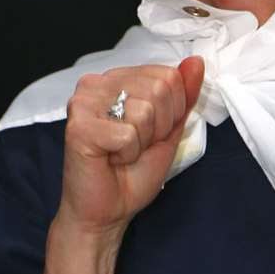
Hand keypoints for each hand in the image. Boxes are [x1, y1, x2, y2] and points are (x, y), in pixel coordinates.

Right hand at [37, 57, 204, 273]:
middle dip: (158, 127)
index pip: (168, 75)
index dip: (171, 111)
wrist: (107, 211)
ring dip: (141, 142)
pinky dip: (126, 154)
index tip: (150, 132)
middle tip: (134, 145)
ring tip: (121, 152)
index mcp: (117, 78)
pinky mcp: (78, 125)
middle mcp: (96, 82)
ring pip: (144, 110)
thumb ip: (183, 95)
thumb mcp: (169, 129)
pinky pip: (127, 134)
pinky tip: (109, 159)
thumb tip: (196, 62)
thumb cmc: (133, 172)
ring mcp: (84, 101)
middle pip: (159, 89)